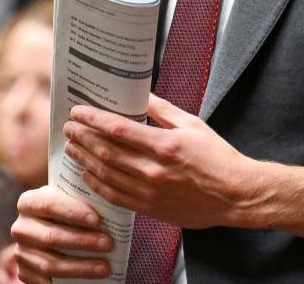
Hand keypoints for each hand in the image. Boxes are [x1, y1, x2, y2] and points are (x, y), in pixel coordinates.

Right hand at [11, 186, 115, 282]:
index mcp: (29, 202)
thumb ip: (82, 200)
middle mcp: (21, 227)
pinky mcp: (25, 273)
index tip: (98, 220)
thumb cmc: (69, 212)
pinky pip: (45, 282)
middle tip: (108, 244)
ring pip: (49, 264)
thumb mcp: (71, 201)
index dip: (72, 212)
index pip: (49, 204)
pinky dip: (68, 282)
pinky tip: (88, 281)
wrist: (53, 231)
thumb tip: (110, 206)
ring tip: (105, 267)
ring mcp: (21, 252)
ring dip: (80, 267)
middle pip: (50, 237)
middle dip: (81, 241)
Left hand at [64, 93, 259, 229]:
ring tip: (71, 148)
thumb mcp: (193, 125)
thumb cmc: (218, 158)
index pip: (119, 129)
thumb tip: (141, 94)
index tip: (78, 112)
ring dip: (85, 159)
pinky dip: (97, 185)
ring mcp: (151, 191)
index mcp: (165, 145)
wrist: (235, 195)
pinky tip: (87, 174)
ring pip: (107, 174)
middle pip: (107, 151)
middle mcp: (154, 169)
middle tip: (68, 127)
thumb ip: (163, 111)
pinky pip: (116, 196)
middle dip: (83, 137)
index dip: (94, 120)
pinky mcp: (151, 208)